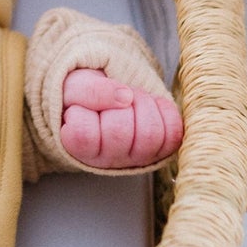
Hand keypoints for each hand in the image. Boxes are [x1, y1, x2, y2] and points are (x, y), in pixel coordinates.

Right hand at [60, 67, 183, 168]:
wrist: (105, 98)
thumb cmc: (83, 96)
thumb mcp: (74, 86)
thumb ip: (89, 90)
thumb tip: (125, 96)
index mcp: (79, 148)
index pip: (84, 133)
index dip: (86, 109)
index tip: (83, 104)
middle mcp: (107, 160)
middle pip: (120, 131)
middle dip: (120, 101)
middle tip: (113, 95)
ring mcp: (135, 158)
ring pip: (150, 134)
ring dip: (144, 103)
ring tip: (131, 98)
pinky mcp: (160, 151)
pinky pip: (172, 133)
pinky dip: (165, 110)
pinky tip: (149, 104)